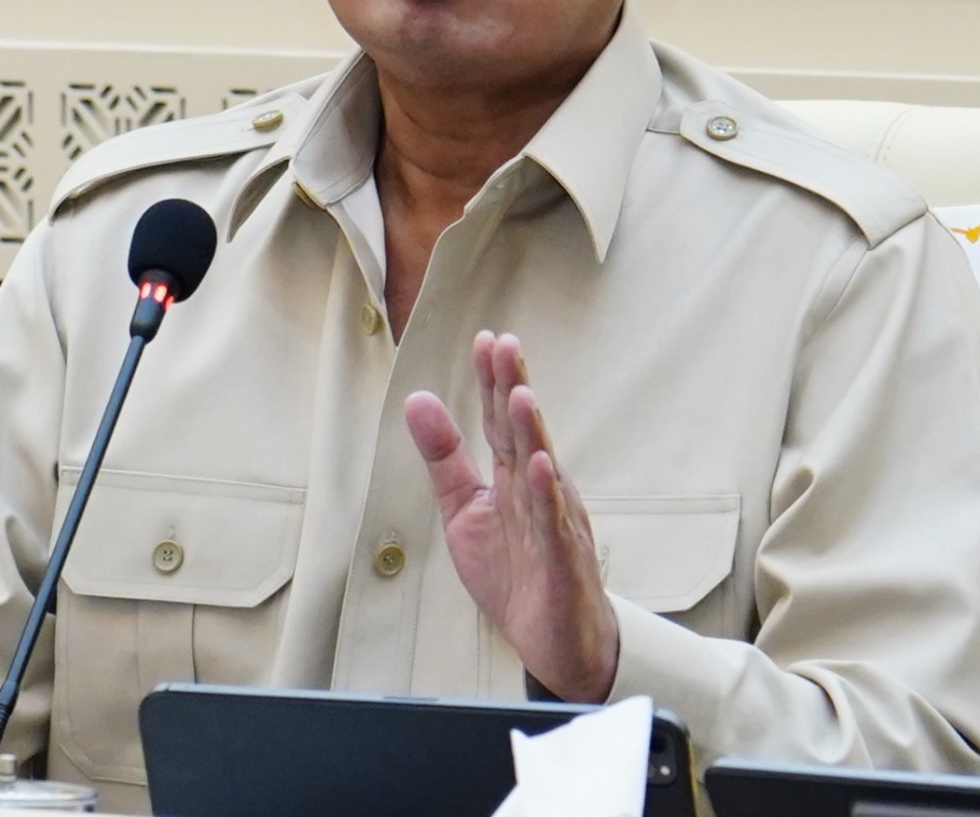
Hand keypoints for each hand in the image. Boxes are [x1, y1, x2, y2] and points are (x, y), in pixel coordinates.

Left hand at [406, 332, 620, 702]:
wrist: (554, 641)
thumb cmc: (515, 572)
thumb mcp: (463, 510)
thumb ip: (443, 458)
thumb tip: (416, 399)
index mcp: (513, 477)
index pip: (500, 421)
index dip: (492, 382)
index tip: (486, 339)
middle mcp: (540, 490)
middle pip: (524, 433)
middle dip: (514, 388)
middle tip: (504, 344)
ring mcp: (555, 522)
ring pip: (544, 470)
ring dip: (532, 432)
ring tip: (520, 393)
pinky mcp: (563, 560)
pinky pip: (555, 524)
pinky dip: (548, 495)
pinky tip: (541, 466)